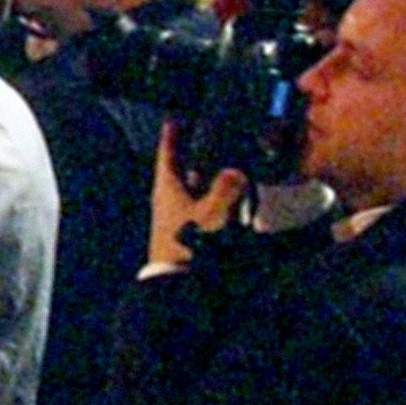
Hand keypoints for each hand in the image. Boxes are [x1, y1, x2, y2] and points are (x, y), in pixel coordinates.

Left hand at [147, 120, 247, 265]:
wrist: (179, 286)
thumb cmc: (188, 245)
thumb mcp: (211, 212)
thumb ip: (227, 188)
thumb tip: (236, 172)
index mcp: (167, 187)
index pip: (168, 154)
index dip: (172, 135)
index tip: (174, 118)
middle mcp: (170, 199)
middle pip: (186, 171)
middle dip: (203, 159)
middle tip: (221, 145)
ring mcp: (179, 217)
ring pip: (198, 191)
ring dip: (216, 183)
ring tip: (239, 173)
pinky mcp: (191, 233)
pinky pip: (206, 211)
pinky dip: (220, 205)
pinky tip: (238, 206)